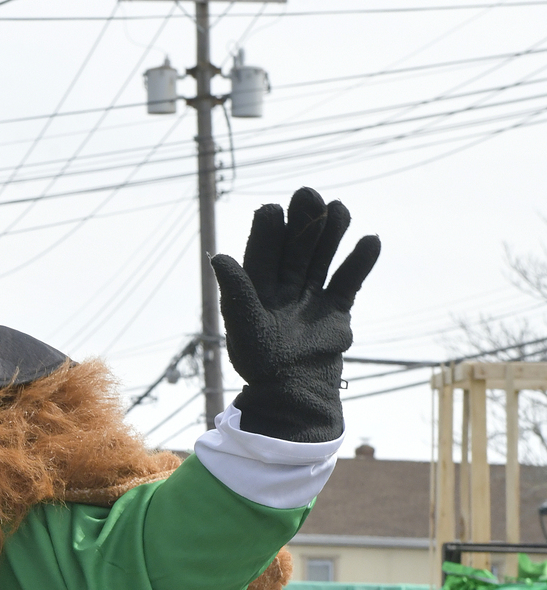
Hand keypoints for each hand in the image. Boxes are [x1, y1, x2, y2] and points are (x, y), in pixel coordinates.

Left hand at [210, 187, 379, 442]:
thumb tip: (219, 257)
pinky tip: (370, 240)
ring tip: (338, 208)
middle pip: (295, 247)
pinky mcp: (336, 310)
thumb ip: (237, 292)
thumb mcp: (245, 326)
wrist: (293, 396)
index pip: (262, 251)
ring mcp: (311, 297)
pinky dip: (359, 262)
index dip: (267, 230)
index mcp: (256, 288)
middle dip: (302, 222)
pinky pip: (348, 281)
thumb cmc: (261, 364)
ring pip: (322, 257)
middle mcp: (283, 287)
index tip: (272, 209)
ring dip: (331, 233)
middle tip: (308, 194)